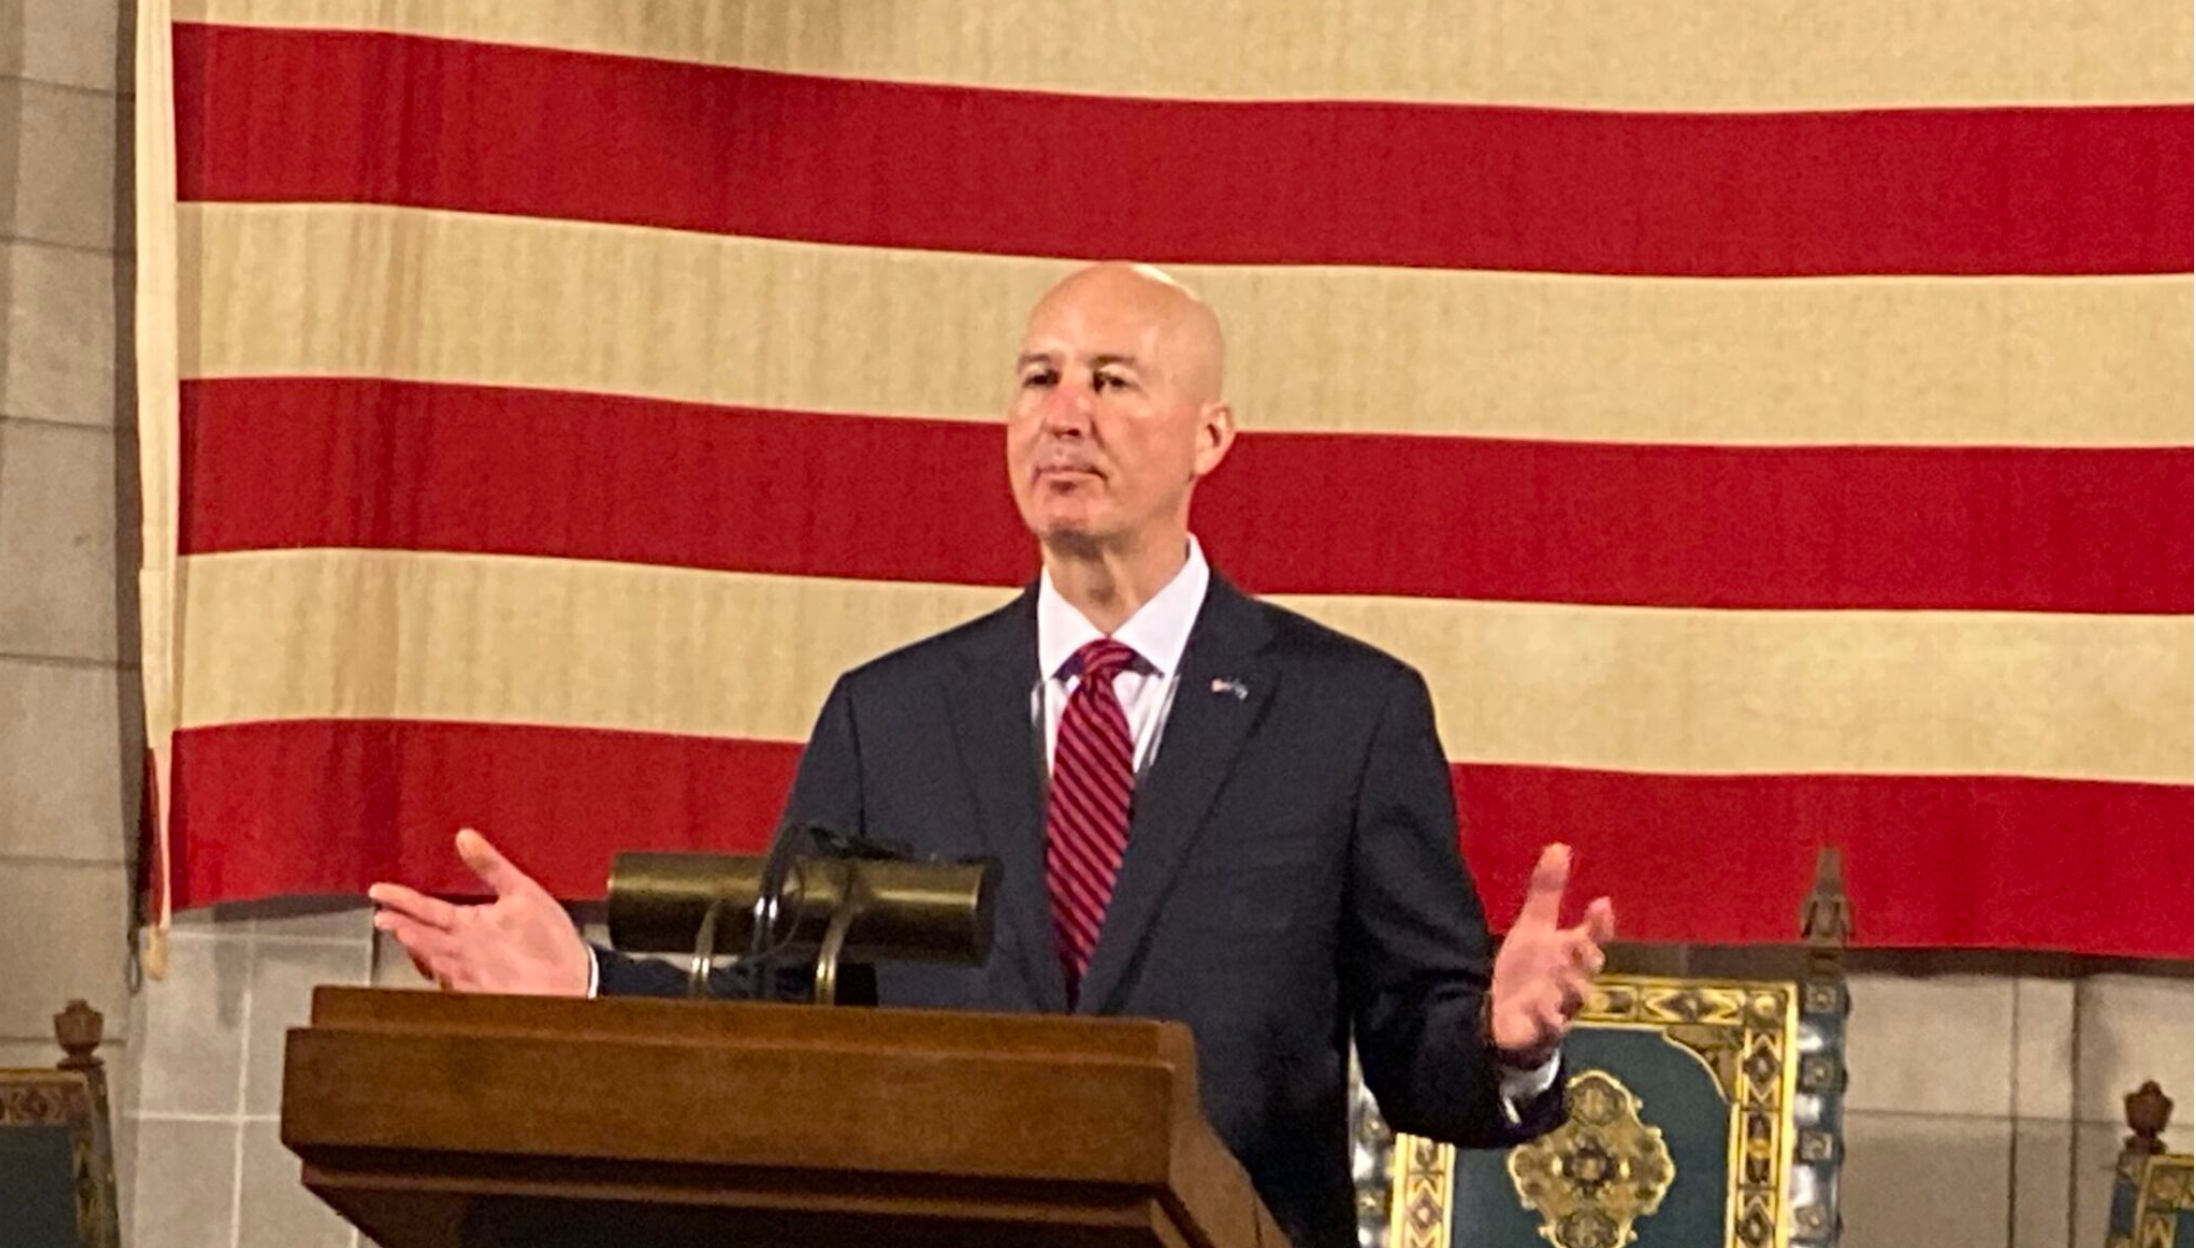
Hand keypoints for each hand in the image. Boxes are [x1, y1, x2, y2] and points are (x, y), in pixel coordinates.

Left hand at [368, 829, 591, 995]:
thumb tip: (464, 837)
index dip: (399, 899)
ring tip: (404, 938)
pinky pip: (447, 982)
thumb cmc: (550, 941)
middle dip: (399, 926)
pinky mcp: (476, 995)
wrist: (568, 988)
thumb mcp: (525, 892)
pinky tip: (437, 969)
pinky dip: (436, 971)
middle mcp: (459, 953)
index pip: (425, 908)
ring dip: (414, 948)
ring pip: (430, 961)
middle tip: (381, 920)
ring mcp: (465, 977)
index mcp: (469, 925)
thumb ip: (490, 865)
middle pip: (419, 937)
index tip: (377, 892)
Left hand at [1487, 843, 1614, 1067]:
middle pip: (1586, 970)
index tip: (1601, 903)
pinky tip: (1538, 1006)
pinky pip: (1549, 1029)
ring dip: (1567, 984)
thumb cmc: (1527, 971)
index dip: (1600, 924)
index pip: (1593, 938)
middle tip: (1578, 941)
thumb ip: (1547, 892)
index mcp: (1571, 955)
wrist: (1506, 1019)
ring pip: (1571, 999)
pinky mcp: (1541, 1034)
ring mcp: (1558, 1010)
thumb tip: (1559, 845)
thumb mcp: (1533, 928)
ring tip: (1556, 969)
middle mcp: (1570, 982)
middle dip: (1585, 956)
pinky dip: (1546, 1018)